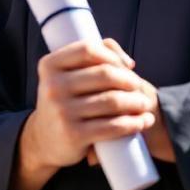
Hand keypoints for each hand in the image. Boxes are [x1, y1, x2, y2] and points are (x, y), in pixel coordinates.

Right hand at [24, 37, 156, 170]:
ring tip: (145, 105)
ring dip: (137, 102)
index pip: (88, 49)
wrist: (44, 140)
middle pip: (105, 74)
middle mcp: (53, 86)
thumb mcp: (68, 74)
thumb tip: (128, 63)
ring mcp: (62, 111)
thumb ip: (96, 54)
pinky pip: (112, 126)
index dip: (112, 56)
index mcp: (50, 65)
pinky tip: (144, 121)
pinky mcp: (73, 135)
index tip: (127, 67)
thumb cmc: (66, 99)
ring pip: (113, 101)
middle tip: (139, 88)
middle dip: (130, 81)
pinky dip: (134, 123)